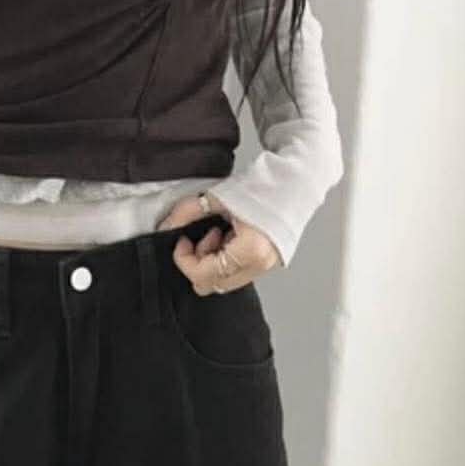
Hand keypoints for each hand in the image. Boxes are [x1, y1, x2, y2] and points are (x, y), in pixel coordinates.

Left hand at [156, 191, 283, 294]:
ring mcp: (267, 267)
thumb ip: (187, 213)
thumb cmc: (267, 185)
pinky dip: (228, 258)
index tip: (182, 241)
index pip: (202, 274)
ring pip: (225, 281)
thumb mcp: (218, 197)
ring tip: (222, 232)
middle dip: (200, 262)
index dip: (184, 259)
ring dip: (214, 261)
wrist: (297, 180)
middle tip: (205, 235)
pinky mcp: (270, 263)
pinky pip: (238, 272)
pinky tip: (232, 235)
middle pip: (213, 285)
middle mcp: (260, 265)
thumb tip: (167, 227)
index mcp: (249, 251)